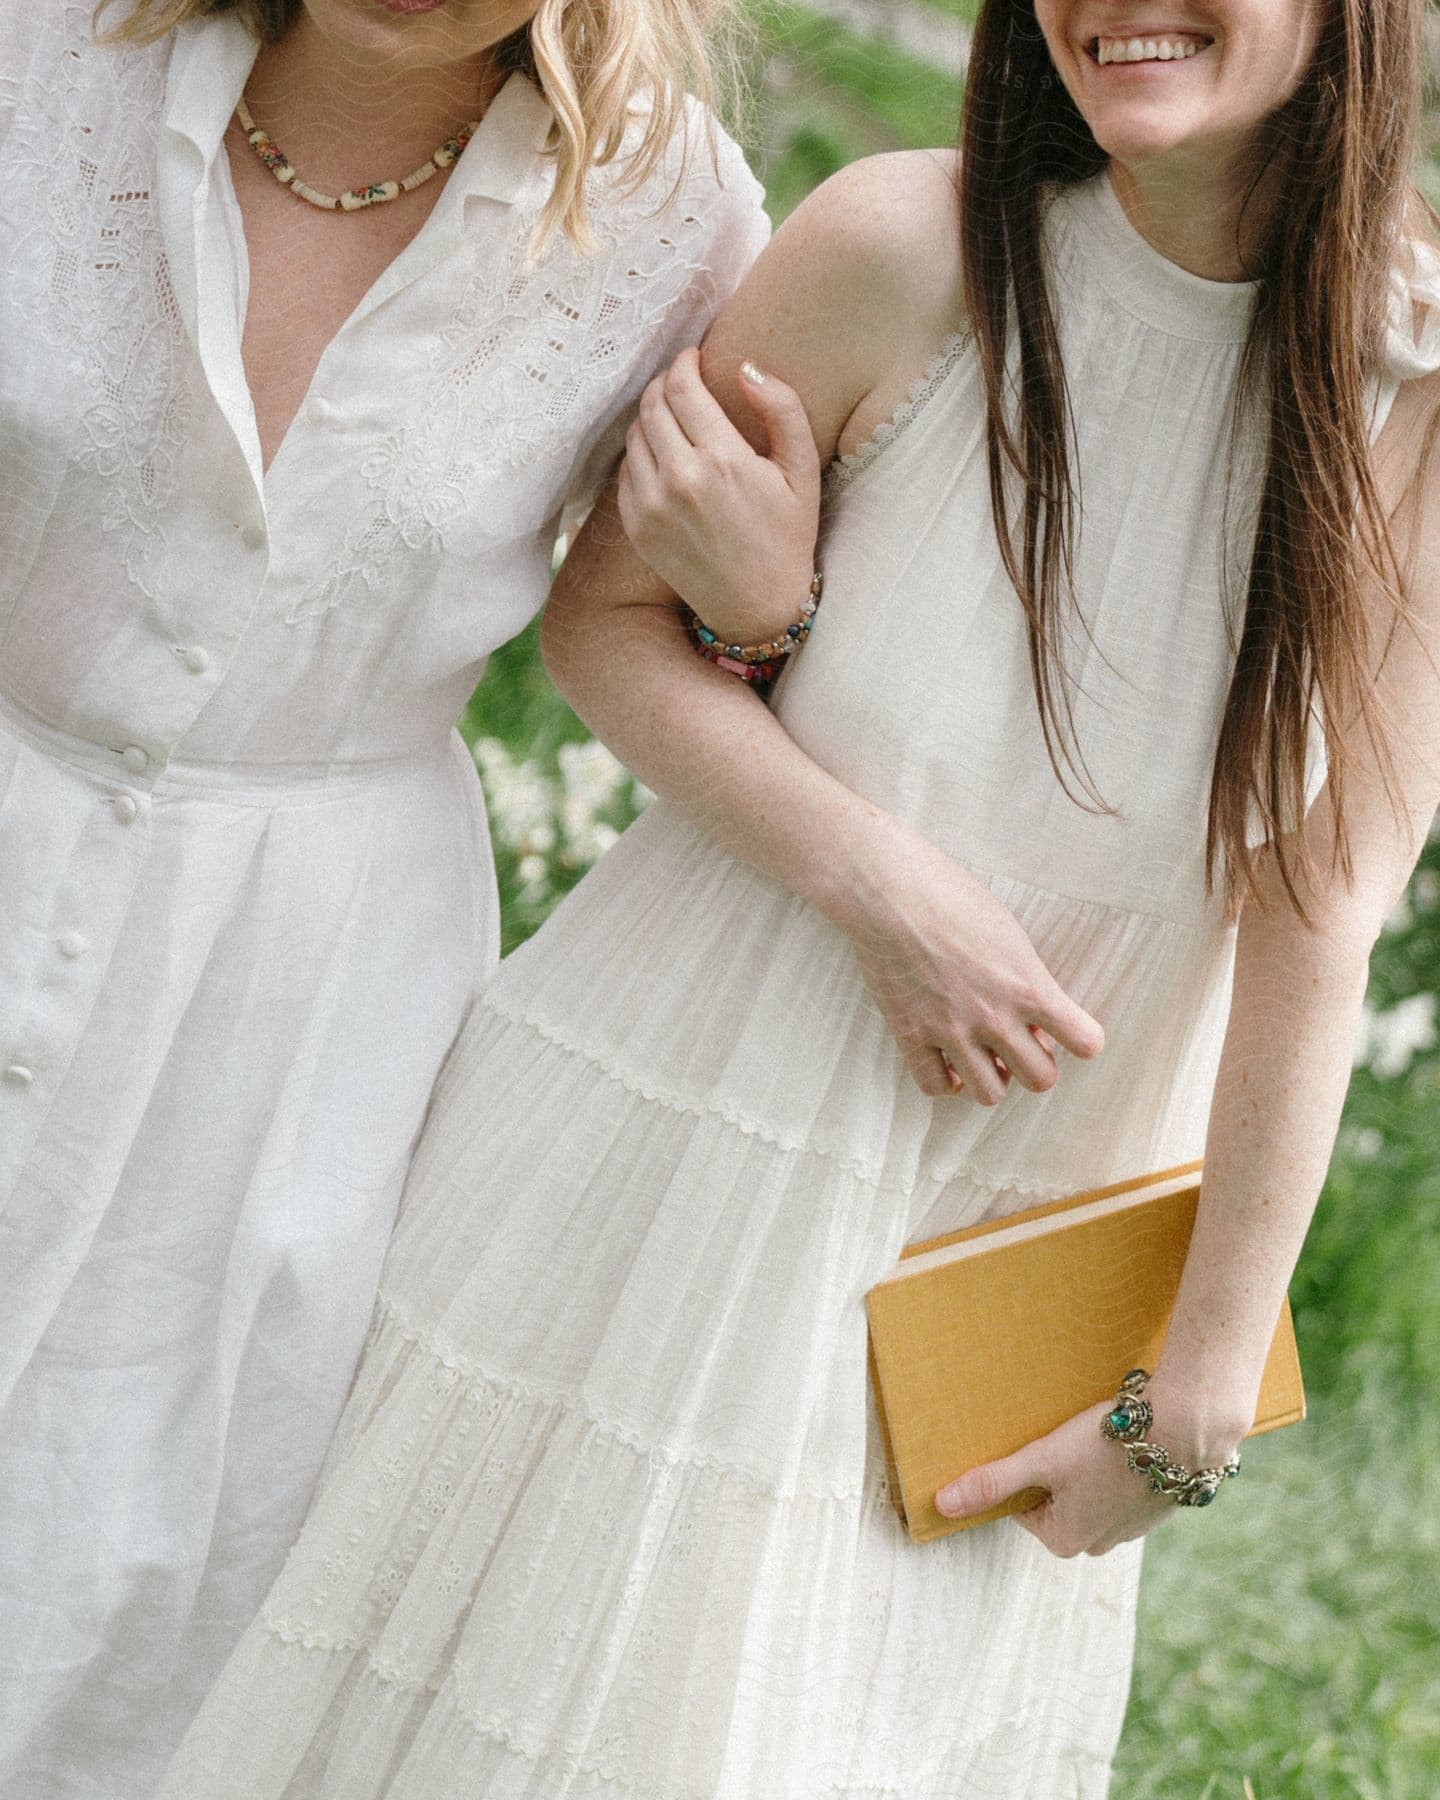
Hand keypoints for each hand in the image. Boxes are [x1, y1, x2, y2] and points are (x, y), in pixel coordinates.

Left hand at [616, 347, 821, 642]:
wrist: (758, 607)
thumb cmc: (787, 536)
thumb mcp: (803, 471)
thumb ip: (782, 410)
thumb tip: (745, 367)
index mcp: (723, 460)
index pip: (681, 387)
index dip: (683, 363)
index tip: (692, 358)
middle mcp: (680, 481)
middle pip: (652, 405)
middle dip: (665, 384)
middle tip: (681, 383)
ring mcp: (652, 507)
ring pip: (634, 434)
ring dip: (651, 417)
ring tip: (674, 418)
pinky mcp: (636, 527)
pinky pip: (626, 471)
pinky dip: (641, 454)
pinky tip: (665, 457)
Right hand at [834, 818, 1104, 1101]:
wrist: (892, 894)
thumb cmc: (953, 900)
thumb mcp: (1010, 936)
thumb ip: (1028, 982)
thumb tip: (1033, 1025)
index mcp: (1028, 987)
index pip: (1085, 1042)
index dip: (1080, 1039)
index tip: (1065, 1031)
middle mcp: (994, 1017)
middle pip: (1041, 1080)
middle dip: (1036, 1065)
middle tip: (1019, 1044)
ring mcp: (951, 1030)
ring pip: (990, 1094)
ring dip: (992, 1077)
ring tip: (982, 1055)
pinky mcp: (911, 1035)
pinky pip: (936, 1087)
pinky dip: (945, 1081)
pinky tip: (946, 1060)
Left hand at [933, 1402, 1177, 1557]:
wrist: (1184, 1431)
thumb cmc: (1106, 1446)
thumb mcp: (1042, 1460)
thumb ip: (992, 1482)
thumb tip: (941, 1506)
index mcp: (1064, 1541)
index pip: (1021, 1504)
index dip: (1027, 1468)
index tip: (1042, 1443)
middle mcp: (1098, 1544)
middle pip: (1055, 1499)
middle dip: (1057, 1469)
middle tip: (1070, 1437)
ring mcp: (1131, 1529)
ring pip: (1090, 1491)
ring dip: (1088, 1467)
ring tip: (1099, 1438)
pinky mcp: (1156, 1507)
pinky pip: (1121, 1485)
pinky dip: (1118, 1465)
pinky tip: (1125, 1443)